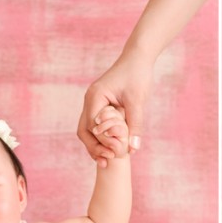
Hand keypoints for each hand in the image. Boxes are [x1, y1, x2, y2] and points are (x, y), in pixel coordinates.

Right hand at [78, 49, 152, 166]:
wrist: (138, 59)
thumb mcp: (138, 101)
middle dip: (93, 148)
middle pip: (84, 131)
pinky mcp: (100, 106)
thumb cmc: (138, 76)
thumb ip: (135, 125)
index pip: (91, 127)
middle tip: (106, 163)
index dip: (101, 143)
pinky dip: (100, 138)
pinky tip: (109, 150)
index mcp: (95, 97)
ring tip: (106, 161)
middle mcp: (90, 100)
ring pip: (86, 130)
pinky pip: (95, 126)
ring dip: (95, 146)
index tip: (114, 154)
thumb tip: (133, 149)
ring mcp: (93, 103)